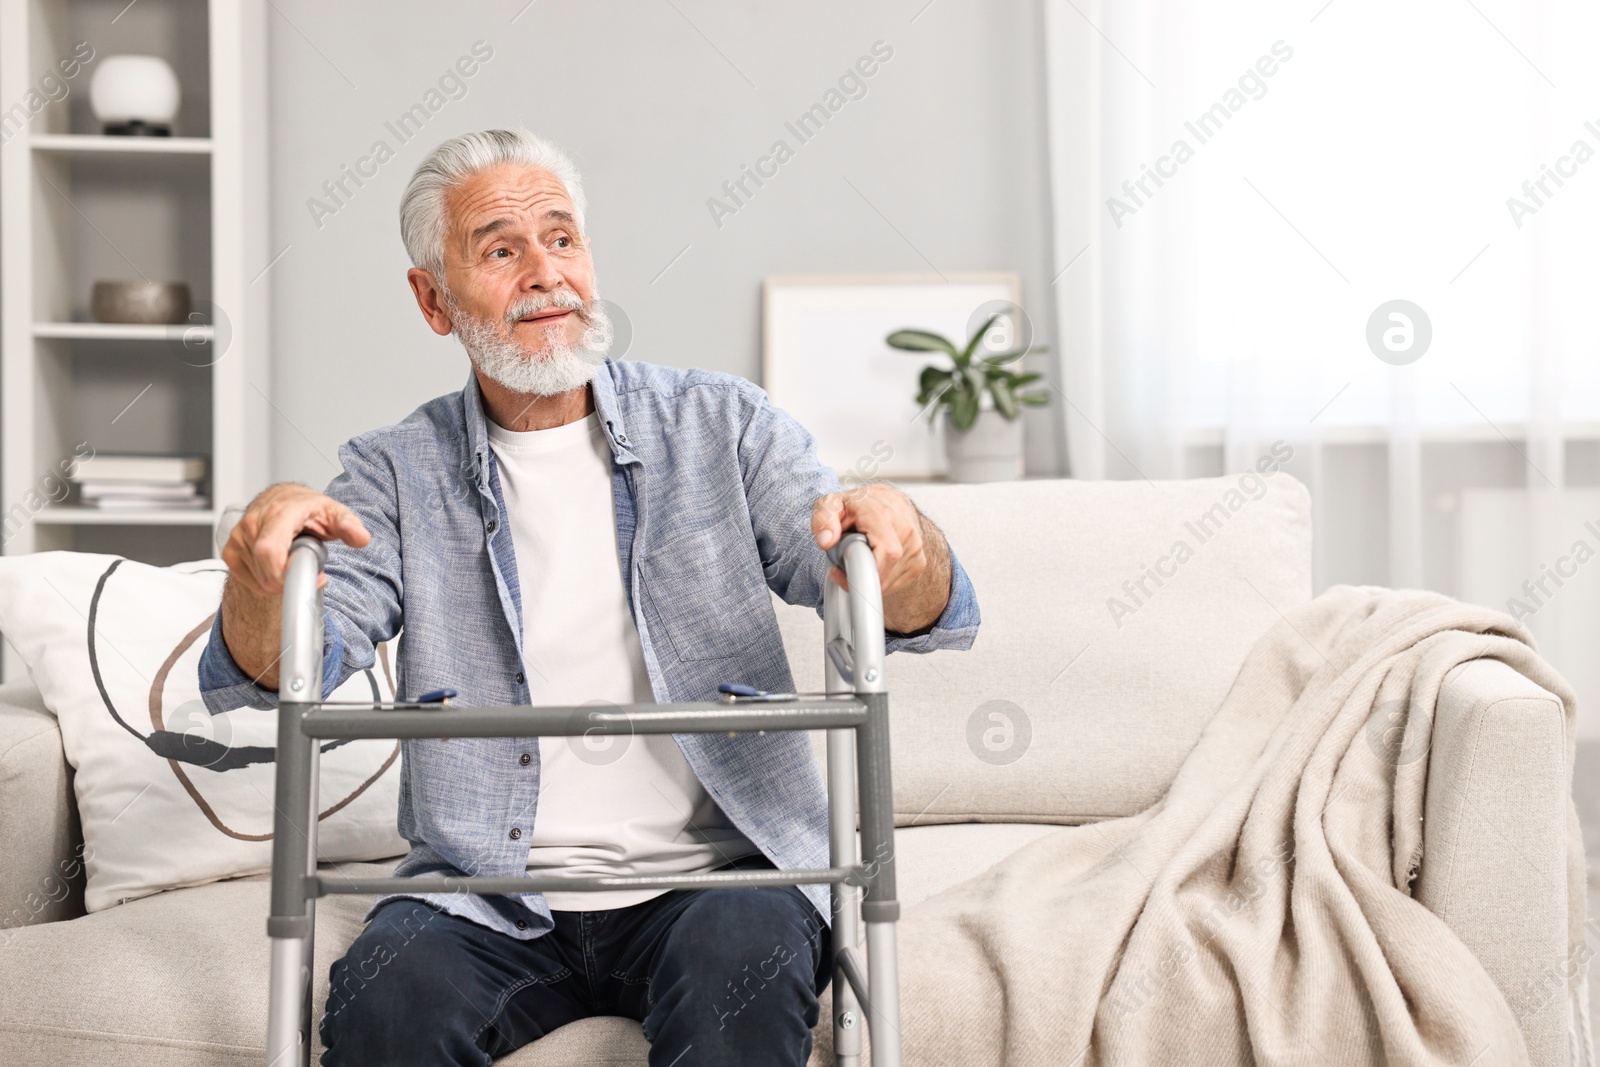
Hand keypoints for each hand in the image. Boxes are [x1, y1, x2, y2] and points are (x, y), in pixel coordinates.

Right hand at [222, 483, 369, 597]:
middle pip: (265, 571)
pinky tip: (278, 566)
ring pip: (258, 579)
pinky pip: (245, 579)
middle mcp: (253, 524)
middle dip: (290, 581)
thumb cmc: (307, 507)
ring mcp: (238, 537)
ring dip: (279, 579)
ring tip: (292, 559)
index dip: (287, 574)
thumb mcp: (334, 512)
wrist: (284, 499)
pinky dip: (264, 581)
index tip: (315, 577)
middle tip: (309, 569)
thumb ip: (349, 524)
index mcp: (278, 513)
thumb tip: (361, 538)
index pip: (269, 551)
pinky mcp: (230, 550)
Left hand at [811, 484, 949, 632]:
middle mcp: (905, 530)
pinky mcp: (919, 561)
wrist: (887, 501)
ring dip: (868, 578)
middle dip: (858, 577)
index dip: (860, 571)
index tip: (838, 571)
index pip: (887, 554)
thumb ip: (823, 519)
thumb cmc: (859, 504)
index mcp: (884, 515)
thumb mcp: (831, 504)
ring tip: (860, 558)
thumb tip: (827, 541)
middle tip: (844, 565)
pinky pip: (897, 583)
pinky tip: (873, 563)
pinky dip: (880, 580)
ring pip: (888, 582)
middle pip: (884, 573)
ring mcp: (916, 547)